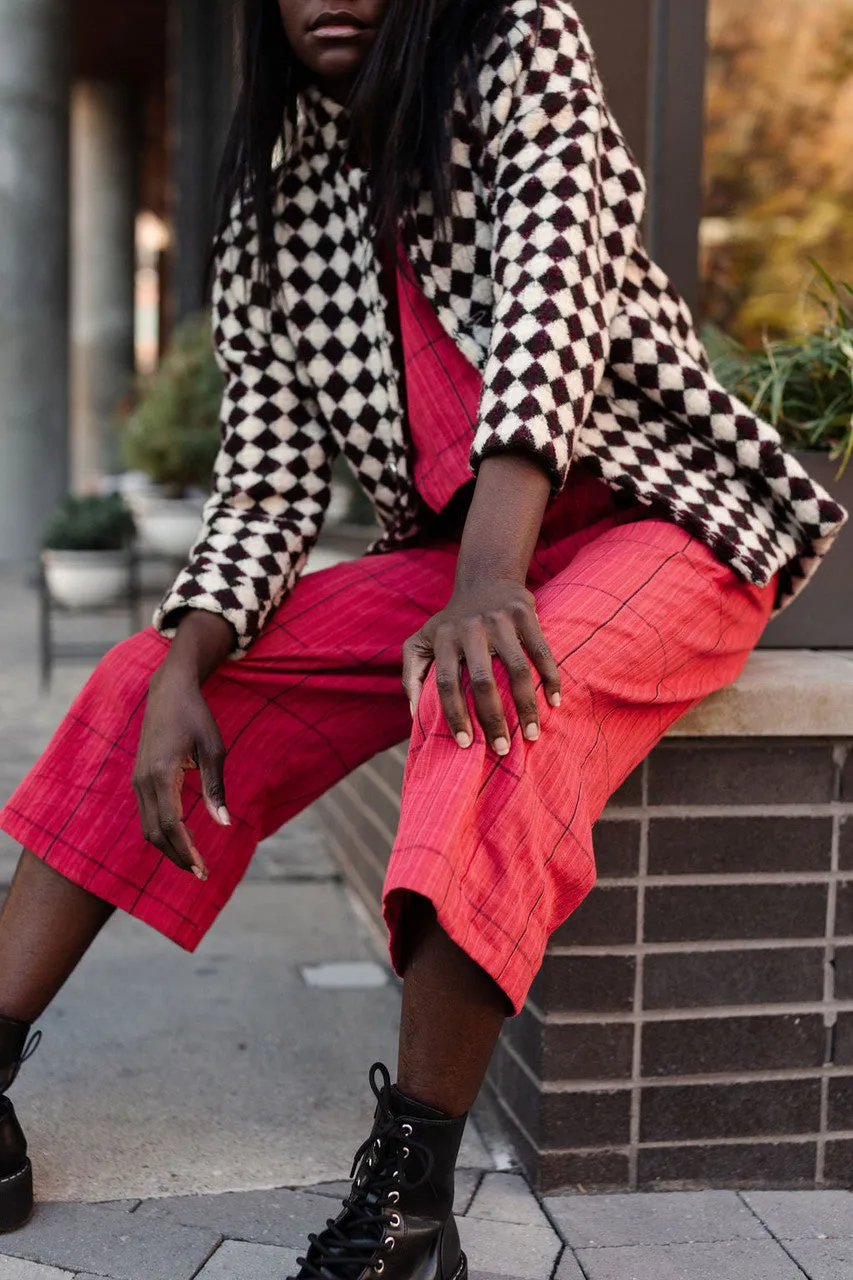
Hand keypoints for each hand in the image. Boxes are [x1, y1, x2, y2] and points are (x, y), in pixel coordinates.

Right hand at [132, 666, 230, 879]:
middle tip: (201, 873)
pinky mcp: (139, 779)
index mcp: (163, 773)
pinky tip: (184, 835)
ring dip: (169, 847)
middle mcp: (144, 781)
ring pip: (148, 827)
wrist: (169, 691)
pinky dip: (163, 831)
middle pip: (156, 833)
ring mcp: (138, 780)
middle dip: (177, 856)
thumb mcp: (214, 750)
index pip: (171, 825)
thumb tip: (223, 824)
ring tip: (194, 859)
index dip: (186, 851)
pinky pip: (147, 814)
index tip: (202, 869)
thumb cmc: (196, 717)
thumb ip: (215, 789)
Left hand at [402, 578, 561, 754]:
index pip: (446, 683)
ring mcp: (499, 619)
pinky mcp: (524, 612)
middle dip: (493, 720)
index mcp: (443, 639)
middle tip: (502, 750)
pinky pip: (540, 651)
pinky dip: (550, 678)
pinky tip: (554, 702)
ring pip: (517, 670)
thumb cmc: (450, 623)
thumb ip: (411, 676)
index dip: (455, 715)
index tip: (466, 744)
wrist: (484, 579)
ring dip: (526, 707)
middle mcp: (470, 628)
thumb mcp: (420, 642)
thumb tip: (413, 716)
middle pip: (483, 681)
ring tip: (532, 735)